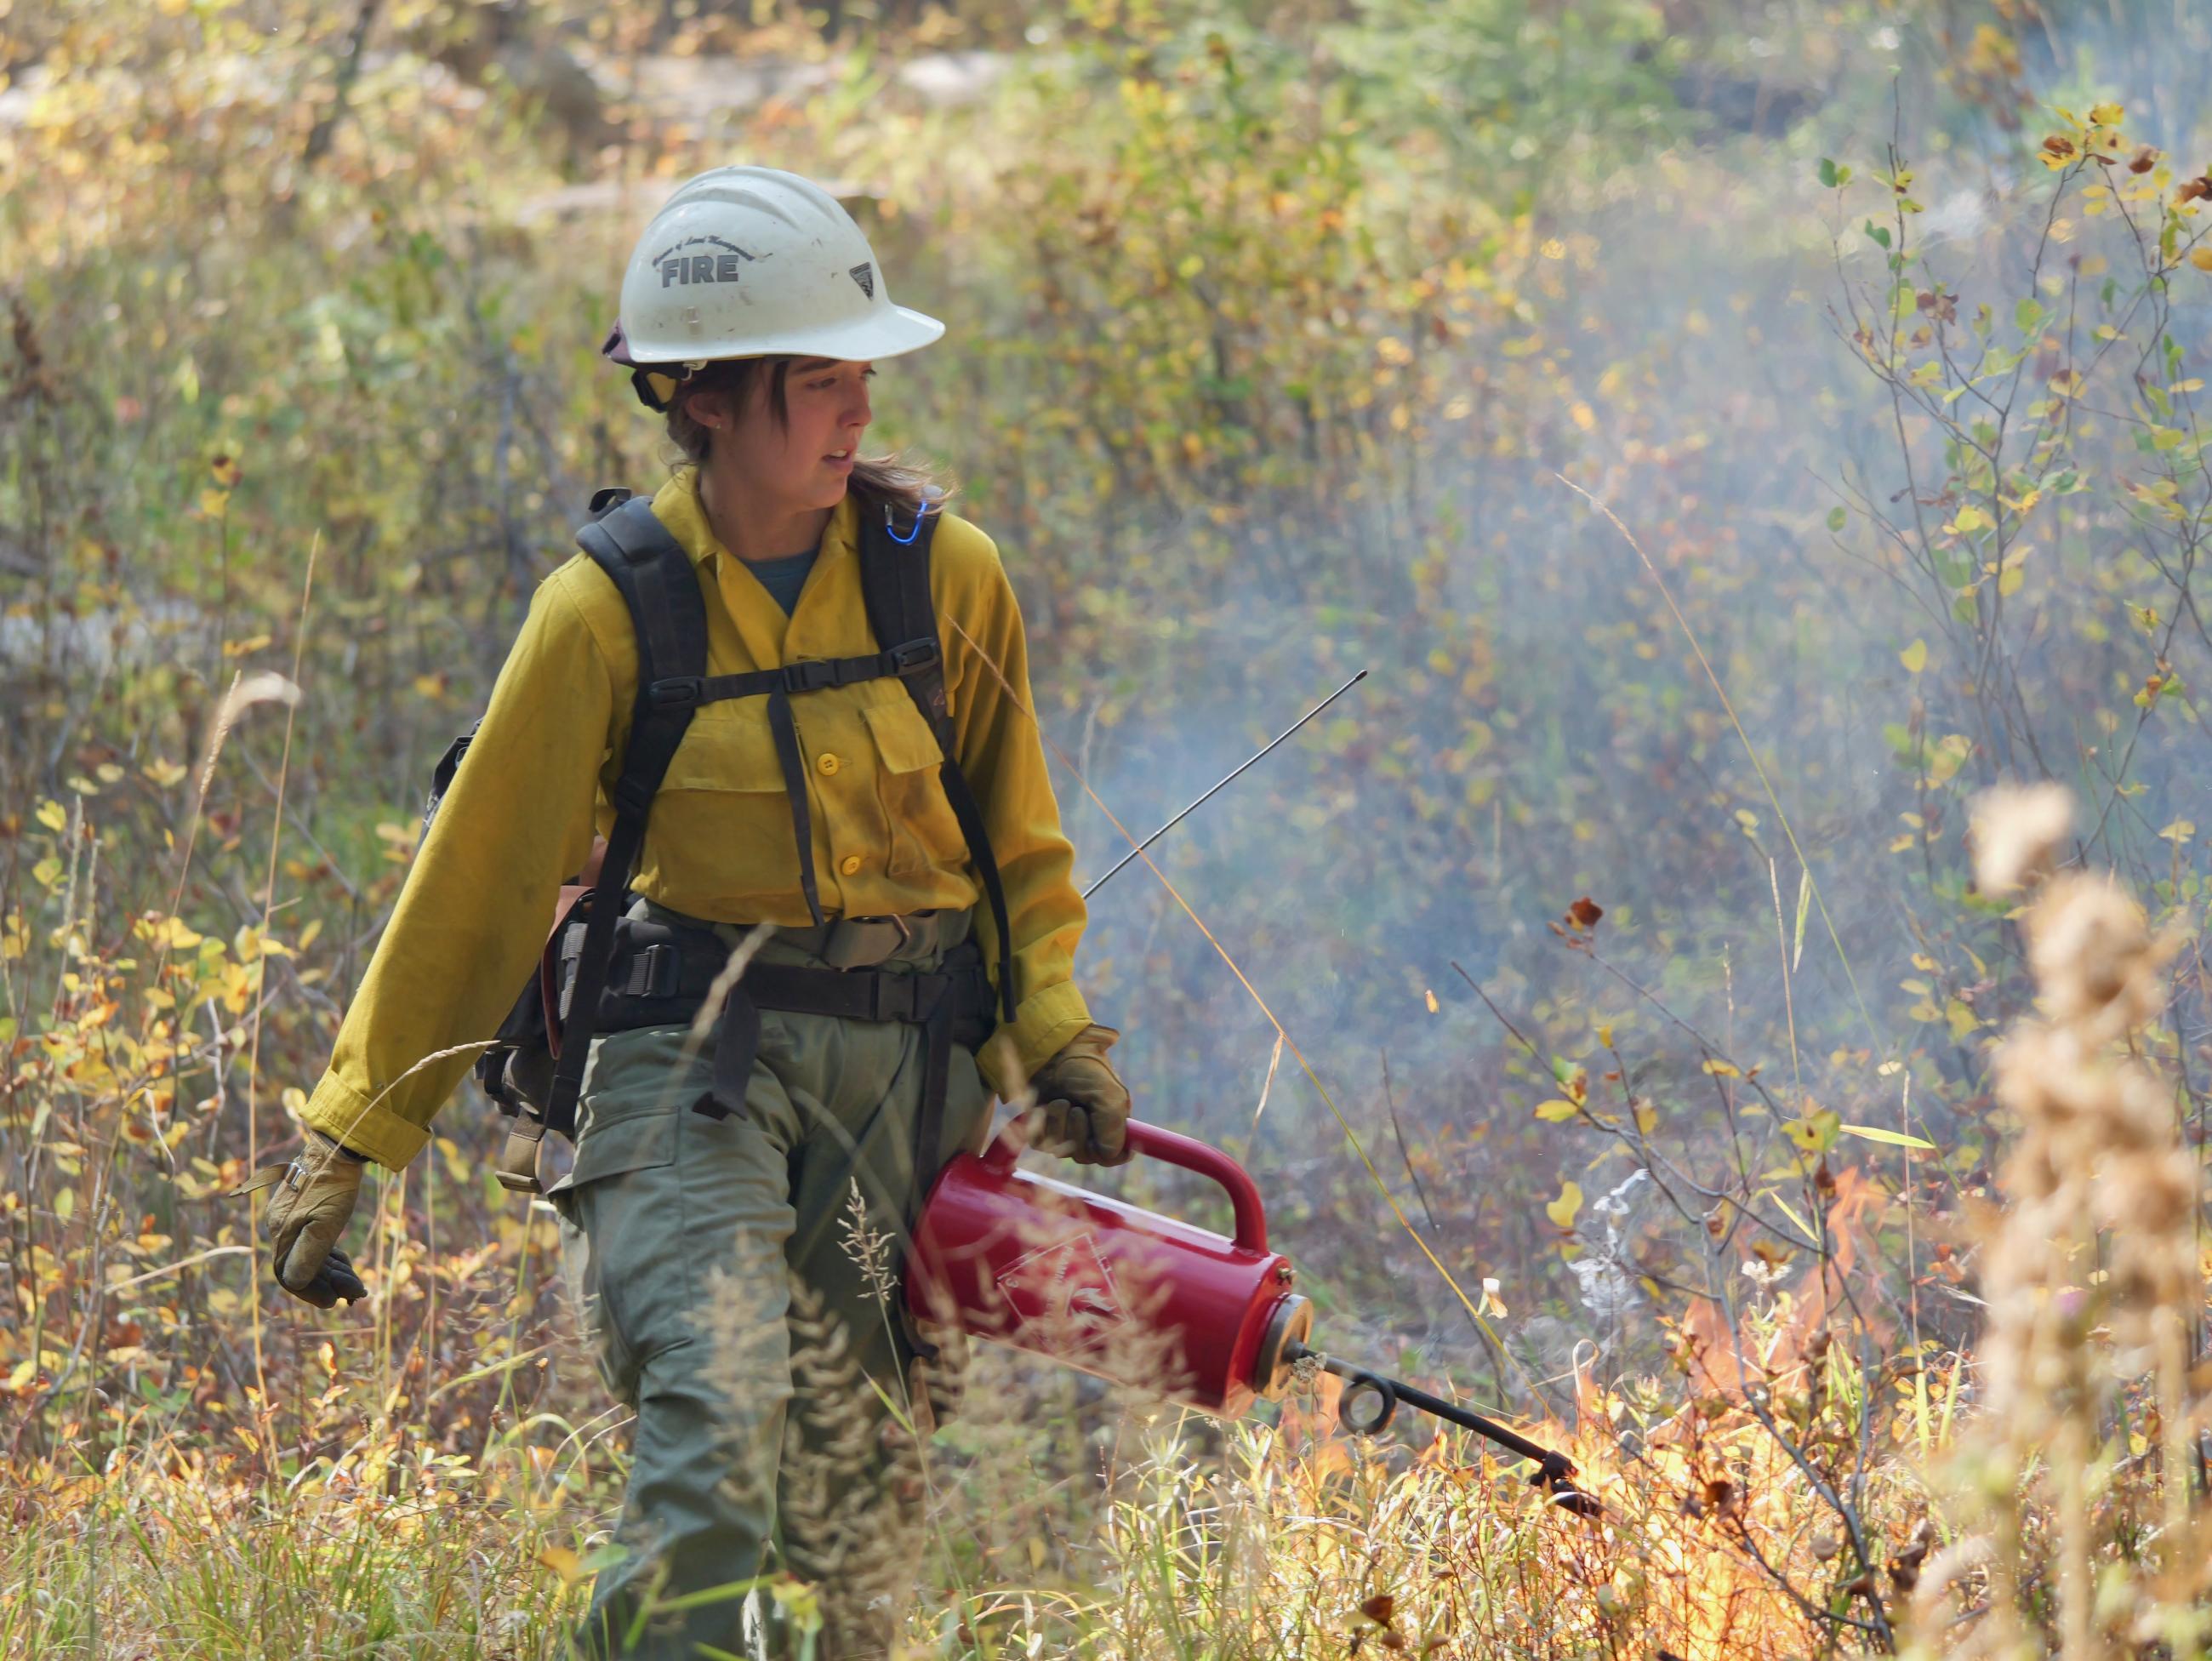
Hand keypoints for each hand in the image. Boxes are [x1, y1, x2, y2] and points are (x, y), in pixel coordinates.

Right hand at [262, 1128, 369, 1307]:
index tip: (334, 1302)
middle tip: (358, 1292)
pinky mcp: (308, 1208)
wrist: (340, 1144)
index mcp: (282, 1231)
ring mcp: (295, 1216)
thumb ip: (309, 1255)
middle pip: (302, 1266)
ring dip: (334, 1273)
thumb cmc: (334, 1185)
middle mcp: (283, 1226)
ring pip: (311, 1255)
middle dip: (329, 1283)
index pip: (289, 1274)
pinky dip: (331, 1255)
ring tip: (359, 1282)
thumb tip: (294, 1282)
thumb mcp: (324, 1224)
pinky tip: (347, 1263)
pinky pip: (315, 1241)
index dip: (311, 1291)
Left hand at [1018, 1024, 1130, 1166]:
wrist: (1049, 1052)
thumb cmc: (1083, 1068)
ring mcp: (1064, 1133)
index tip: (1112, 1147)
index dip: (1116, 1154)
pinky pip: (1042, 1144)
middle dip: (1081, 1132)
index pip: (1117, 1155)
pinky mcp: (1041, 1131)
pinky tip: (1047, 1105)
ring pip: (1063, 1151)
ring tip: (1061, 1100)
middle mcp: (1089, 1131)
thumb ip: (1113, 1125)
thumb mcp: (1107, 1093)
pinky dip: (1045, 1123)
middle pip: (1088, 1157)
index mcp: (1111, 1123)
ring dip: (1061, 1123)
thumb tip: (1110, 1155)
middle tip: (1078, 1109)